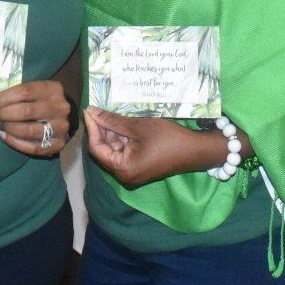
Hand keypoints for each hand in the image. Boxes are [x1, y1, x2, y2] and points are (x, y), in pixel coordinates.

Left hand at [0, 80, 72, 157]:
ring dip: (9, 128)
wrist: (63, 116)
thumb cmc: (42, 100)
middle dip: (2, 114)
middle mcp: (60, 107)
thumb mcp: (33, 91)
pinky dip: (16, 143)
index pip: (25, 92)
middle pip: (26, 111)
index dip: (4, 98)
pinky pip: (34, 147)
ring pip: (29, 130)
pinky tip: (4, 137)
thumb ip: (14, 92)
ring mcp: (61, 127)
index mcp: (52, 89)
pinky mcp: (59, 144)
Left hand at [82, 110, 221, 188]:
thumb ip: (113, 120)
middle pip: (104, 150)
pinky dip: (122, 139)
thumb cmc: (168, 138)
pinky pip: (124, 153)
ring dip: (112, 133)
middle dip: (102, 130)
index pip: (97, 148)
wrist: (195, 151)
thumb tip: (92, 112)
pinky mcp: (139, 168)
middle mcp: (124, 175)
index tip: (90, 110)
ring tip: (111, 113)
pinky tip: (122, 123)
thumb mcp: (138, 127)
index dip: (92, 128)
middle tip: (99, 109)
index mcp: (122, 169)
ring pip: (114, 150)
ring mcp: (132, 173)